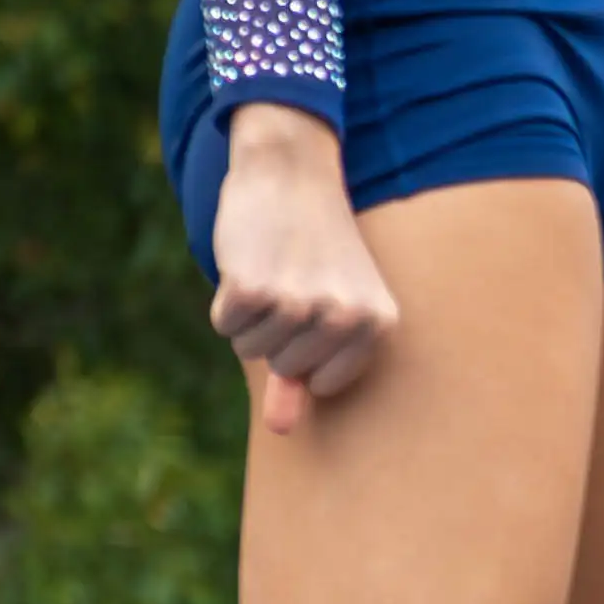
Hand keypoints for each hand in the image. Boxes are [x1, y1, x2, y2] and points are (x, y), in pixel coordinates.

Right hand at [206, 109, 397, 434]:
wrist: (293, 173)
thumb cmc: (316, 247)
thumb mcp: (328, 309)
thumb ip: (304, 377)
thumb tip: (281, 429)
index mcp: (378, 326)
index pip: (320, 383)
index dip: (306, 348)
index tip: (317, 302)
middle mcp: (343, 319)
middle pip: (283, 366)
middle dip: (276, 328)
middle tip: (293, 276)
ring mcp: (298, 305)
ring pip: (250, 348)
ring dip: (251, 313)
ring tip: (275, 267)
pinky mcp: (252, 290)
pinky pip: (225, 325)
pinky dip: (227, 299)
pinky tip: (250, 261)